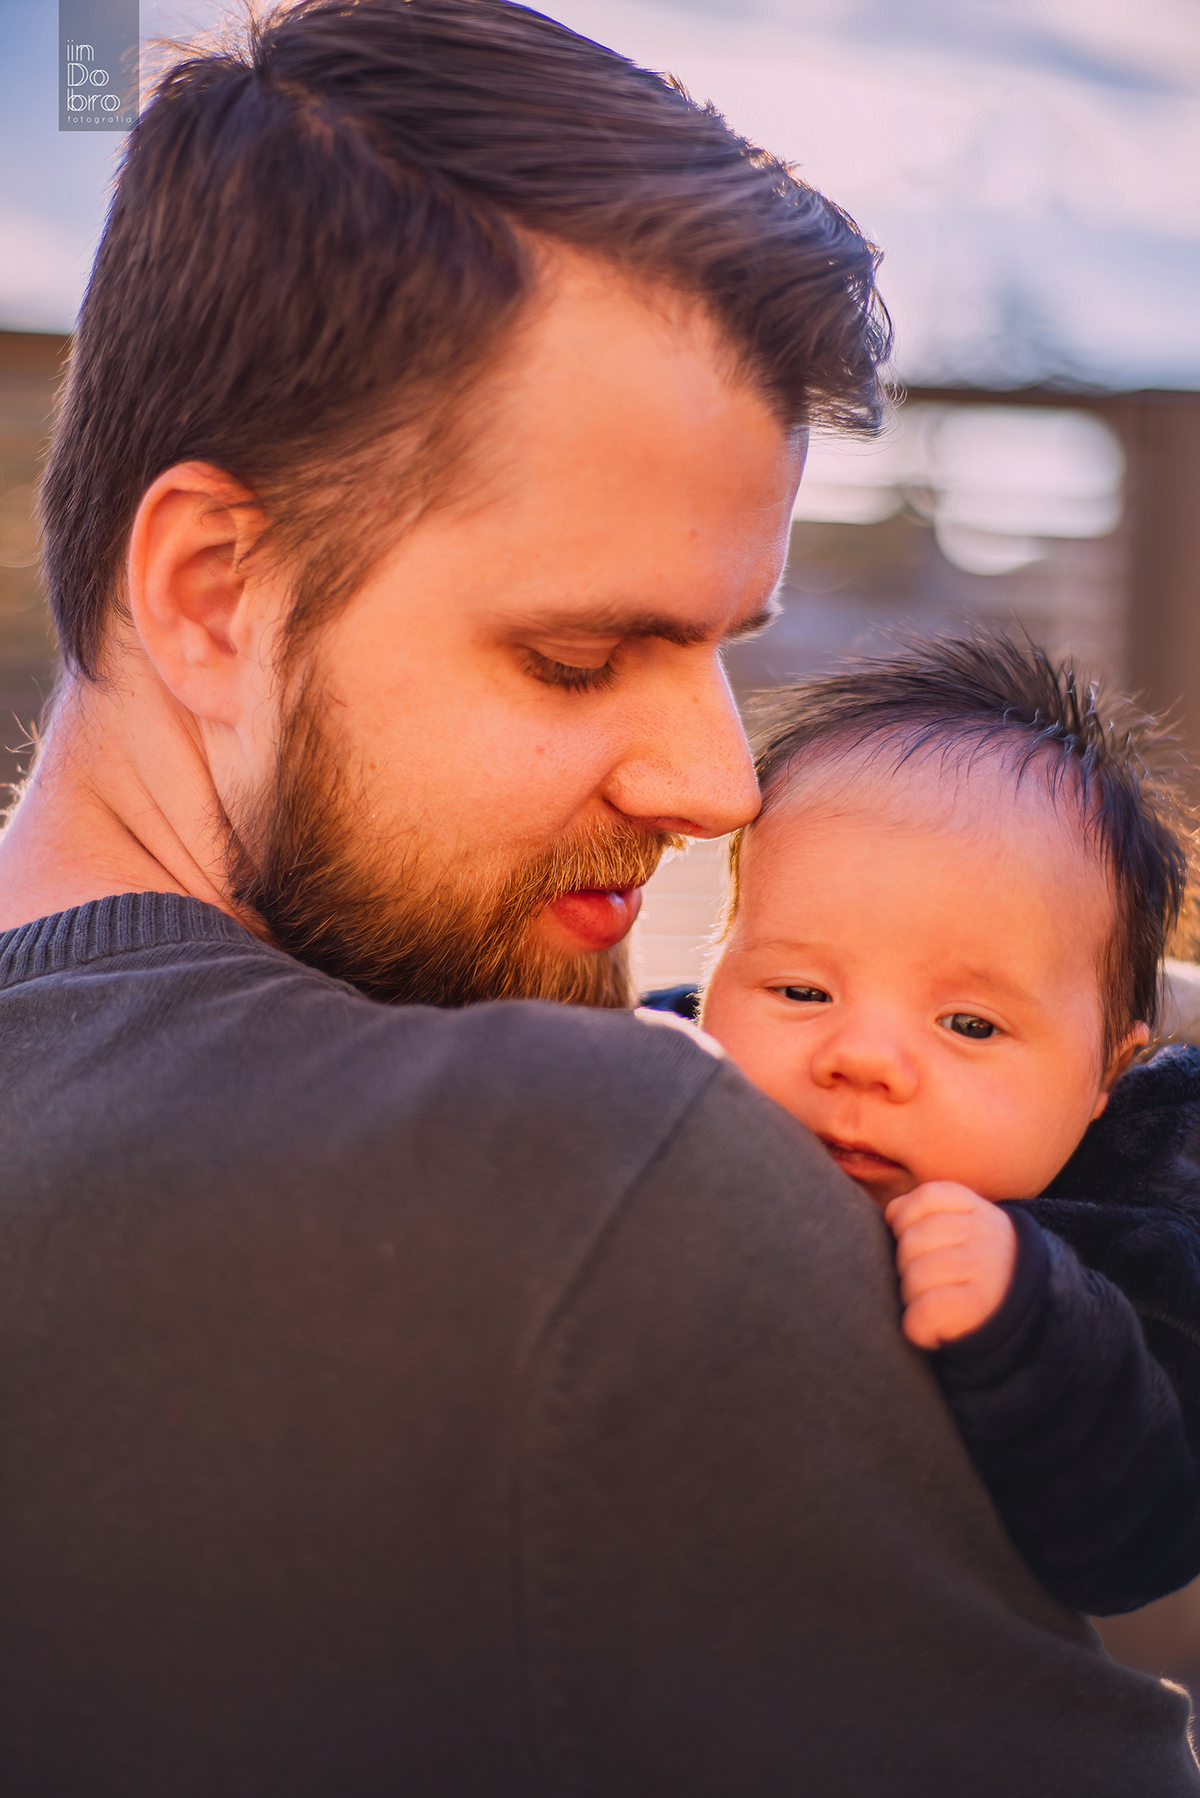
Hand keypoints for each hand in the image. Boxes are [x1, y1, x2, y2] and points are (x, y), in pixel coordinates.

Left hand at [884, 1182, 1017, 1350]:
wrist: (1028, 1318)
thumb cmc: (977, 1272)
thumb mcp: (963, 1230)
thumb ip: (927, 1214)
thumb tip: (891, 1214)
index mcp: (979, 1211)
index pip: (926, 1197)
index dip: (905, 1220)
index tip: (914, 1242)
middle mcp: (986, 1236)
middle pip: (912, 1240)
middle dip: (905, 1265)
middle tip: (925, 1283)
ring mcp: (986, 1271)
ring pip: (915, 1277)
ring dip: (911, 1297)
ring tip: (931, 1305)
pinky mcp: (979, 1309)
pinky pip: (924, 1312)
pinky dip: (917, 1325)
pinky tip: (931, 1327)